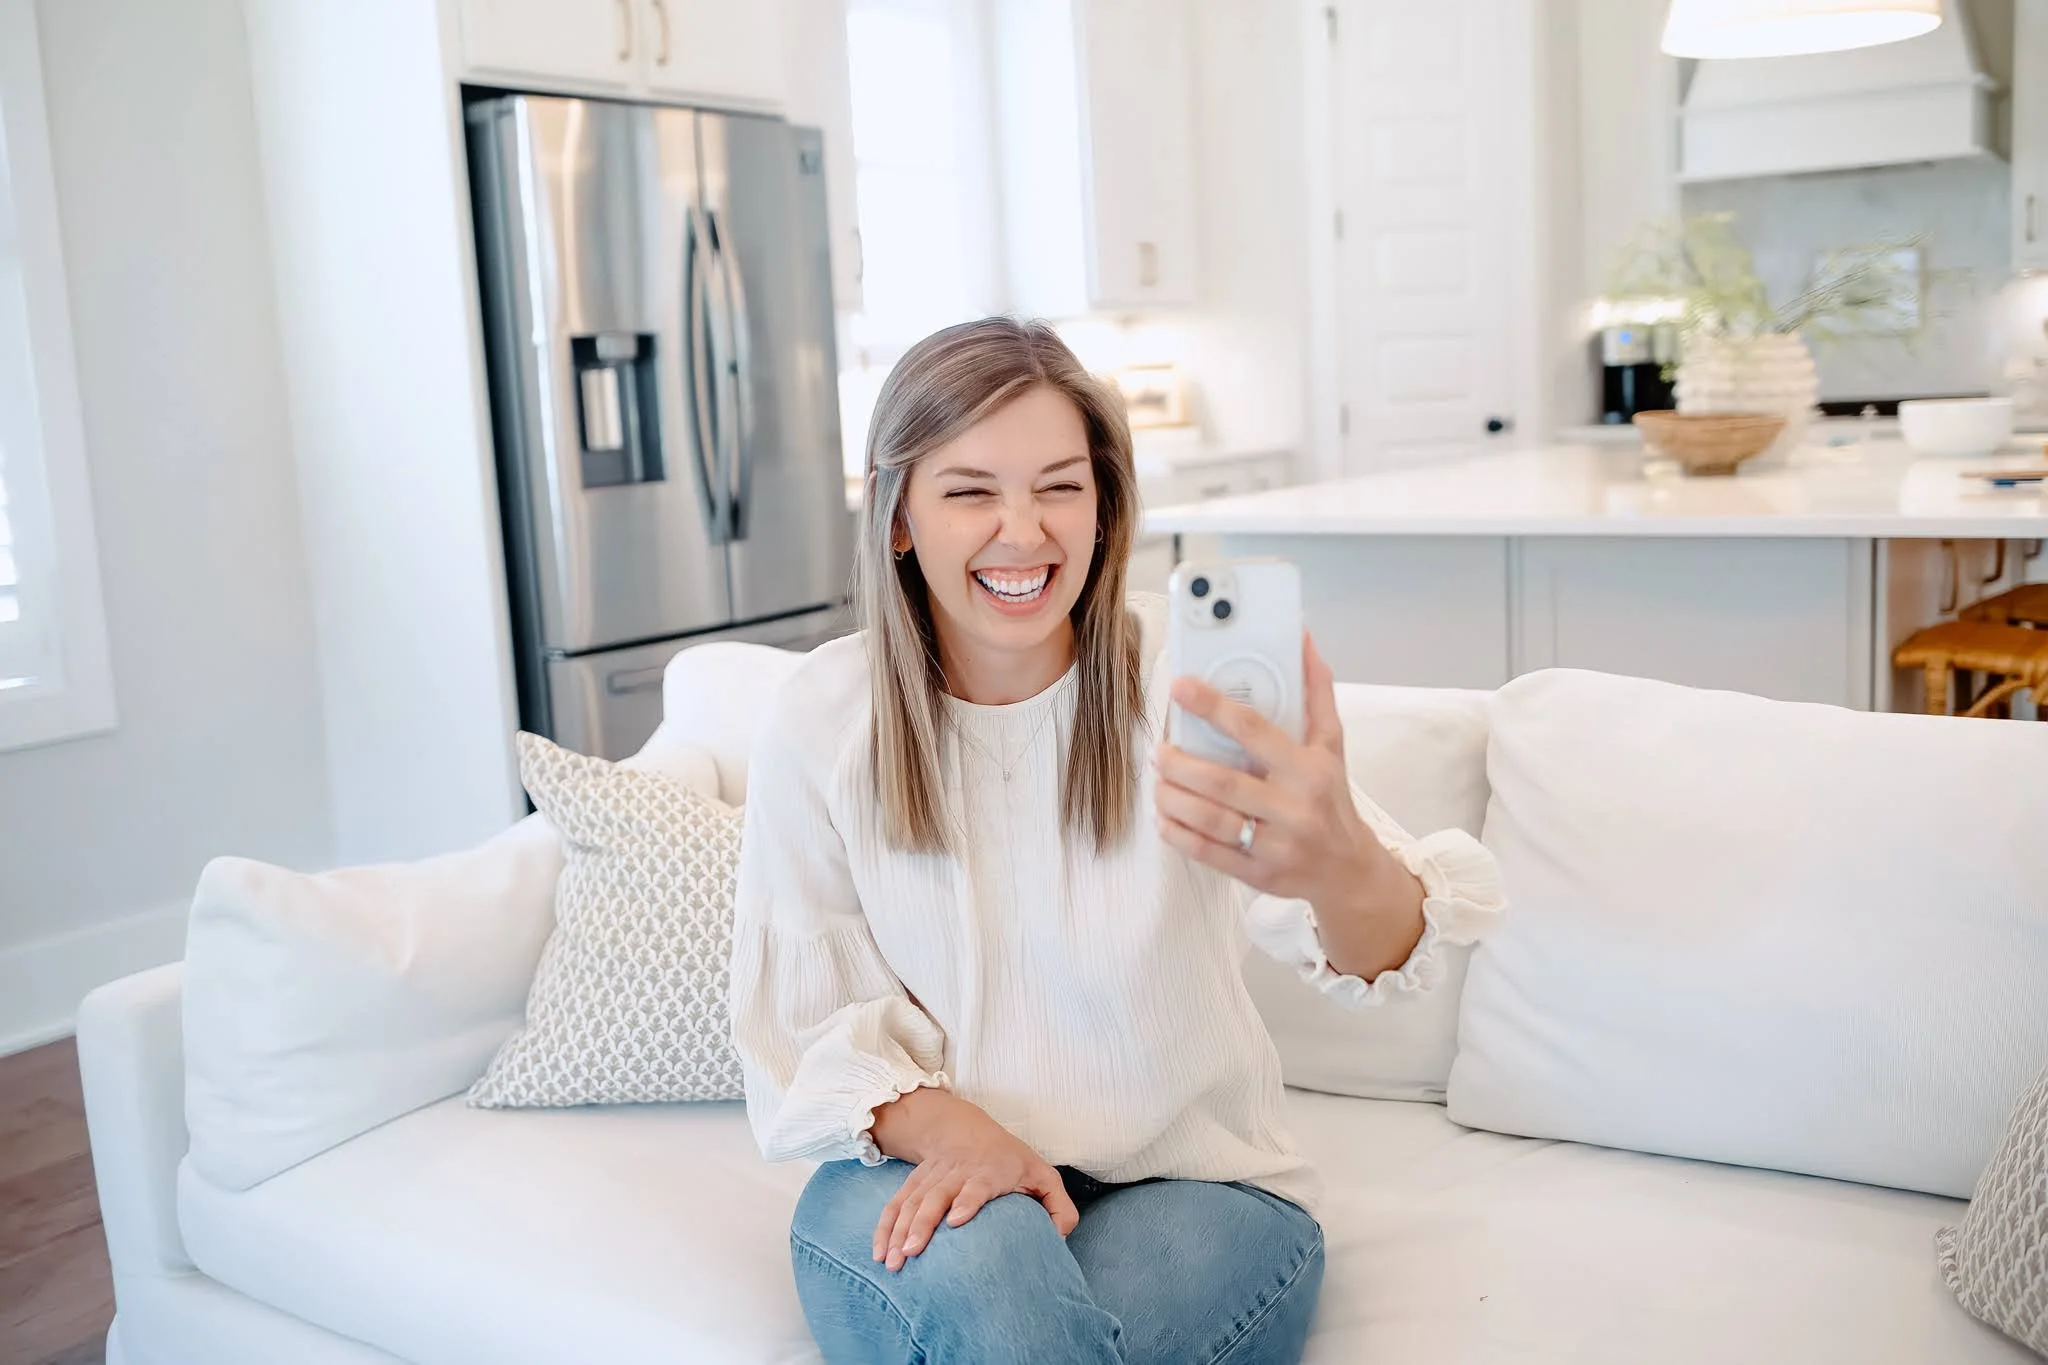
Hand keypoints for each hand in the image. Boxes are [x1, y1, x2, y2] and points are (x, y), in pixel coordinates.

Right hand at [867, 1087, 1077, 1271]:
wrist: (966, 1129)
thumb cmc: (1011, 1161)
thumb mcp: (1043, 1176)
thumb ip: (1059, 1208)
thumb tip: (1058, 1238)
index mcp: (991, 1172)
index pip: (977, 1185)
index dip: (967, 1201)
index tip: (956, 1220)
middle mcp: (958, 1173)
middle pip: (937, 1196)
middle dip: (922, 1224)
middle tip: (911, 1253)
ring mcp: (933, 1176)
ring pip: (912, 1201)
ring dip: (899, 1230)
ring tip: (892, 1261)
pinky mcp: (915, 1182)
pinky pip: (897, 1203)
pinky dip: (885, 1226)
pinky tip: (878, 1251)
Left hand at [1154, 633, 1424, 977]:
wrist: (1348, 869)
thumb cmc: (1332, 798)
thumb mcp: (1330, 744)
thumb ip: (1315, 692)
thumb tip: (1303, 639)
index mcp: (1309, 770)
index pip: (1253, 731)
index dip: (1212, 706)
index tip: (1180, 687)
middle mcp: (1294, 808)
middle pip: (1222, 781)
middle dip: (1180, 763)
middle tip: (1159, 748)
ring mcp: (1276, 845)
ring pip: (1210, 819)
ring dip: (1173, 797)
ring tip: (1157, 780)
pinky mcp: (1259, 875)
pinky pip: (1209, 854)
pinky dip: (1179, 835)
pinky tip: (1164, 817)